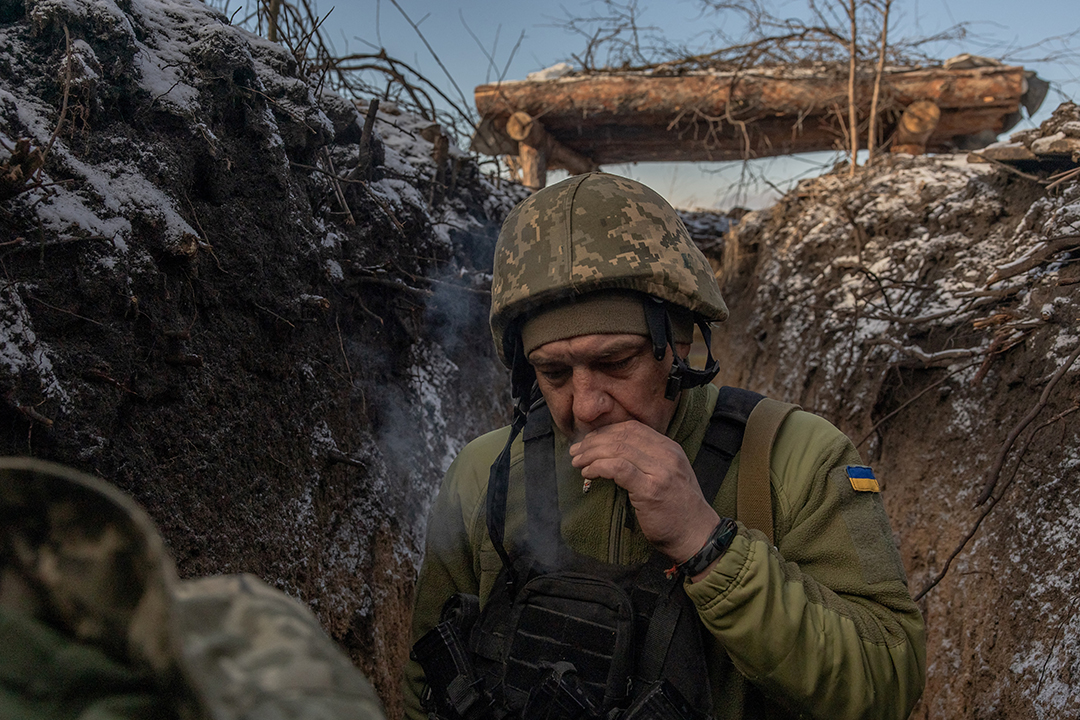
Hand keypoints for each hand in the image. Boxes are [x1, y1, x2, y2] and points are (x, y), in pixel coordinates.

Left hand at [569, 420, 719, 562]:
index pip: (632, 428)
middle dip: (593, 442)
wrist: (697, 536)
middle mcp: (667, 455)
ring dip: (591, 454)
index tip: (589, 441)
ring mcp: (660, 471)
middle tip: (576, 452)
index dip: (606, 431)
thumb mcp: (668, 476)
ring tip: (578, 463)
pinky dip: (598, 467)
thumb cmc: (678, 511)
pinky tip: (588, 474)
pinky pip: (618, 469)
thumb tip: (613, 454)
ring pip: (618, 449)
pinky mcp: (651, 489)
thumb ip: (648, 461)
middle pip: (622, 436)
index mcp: (670, 449)